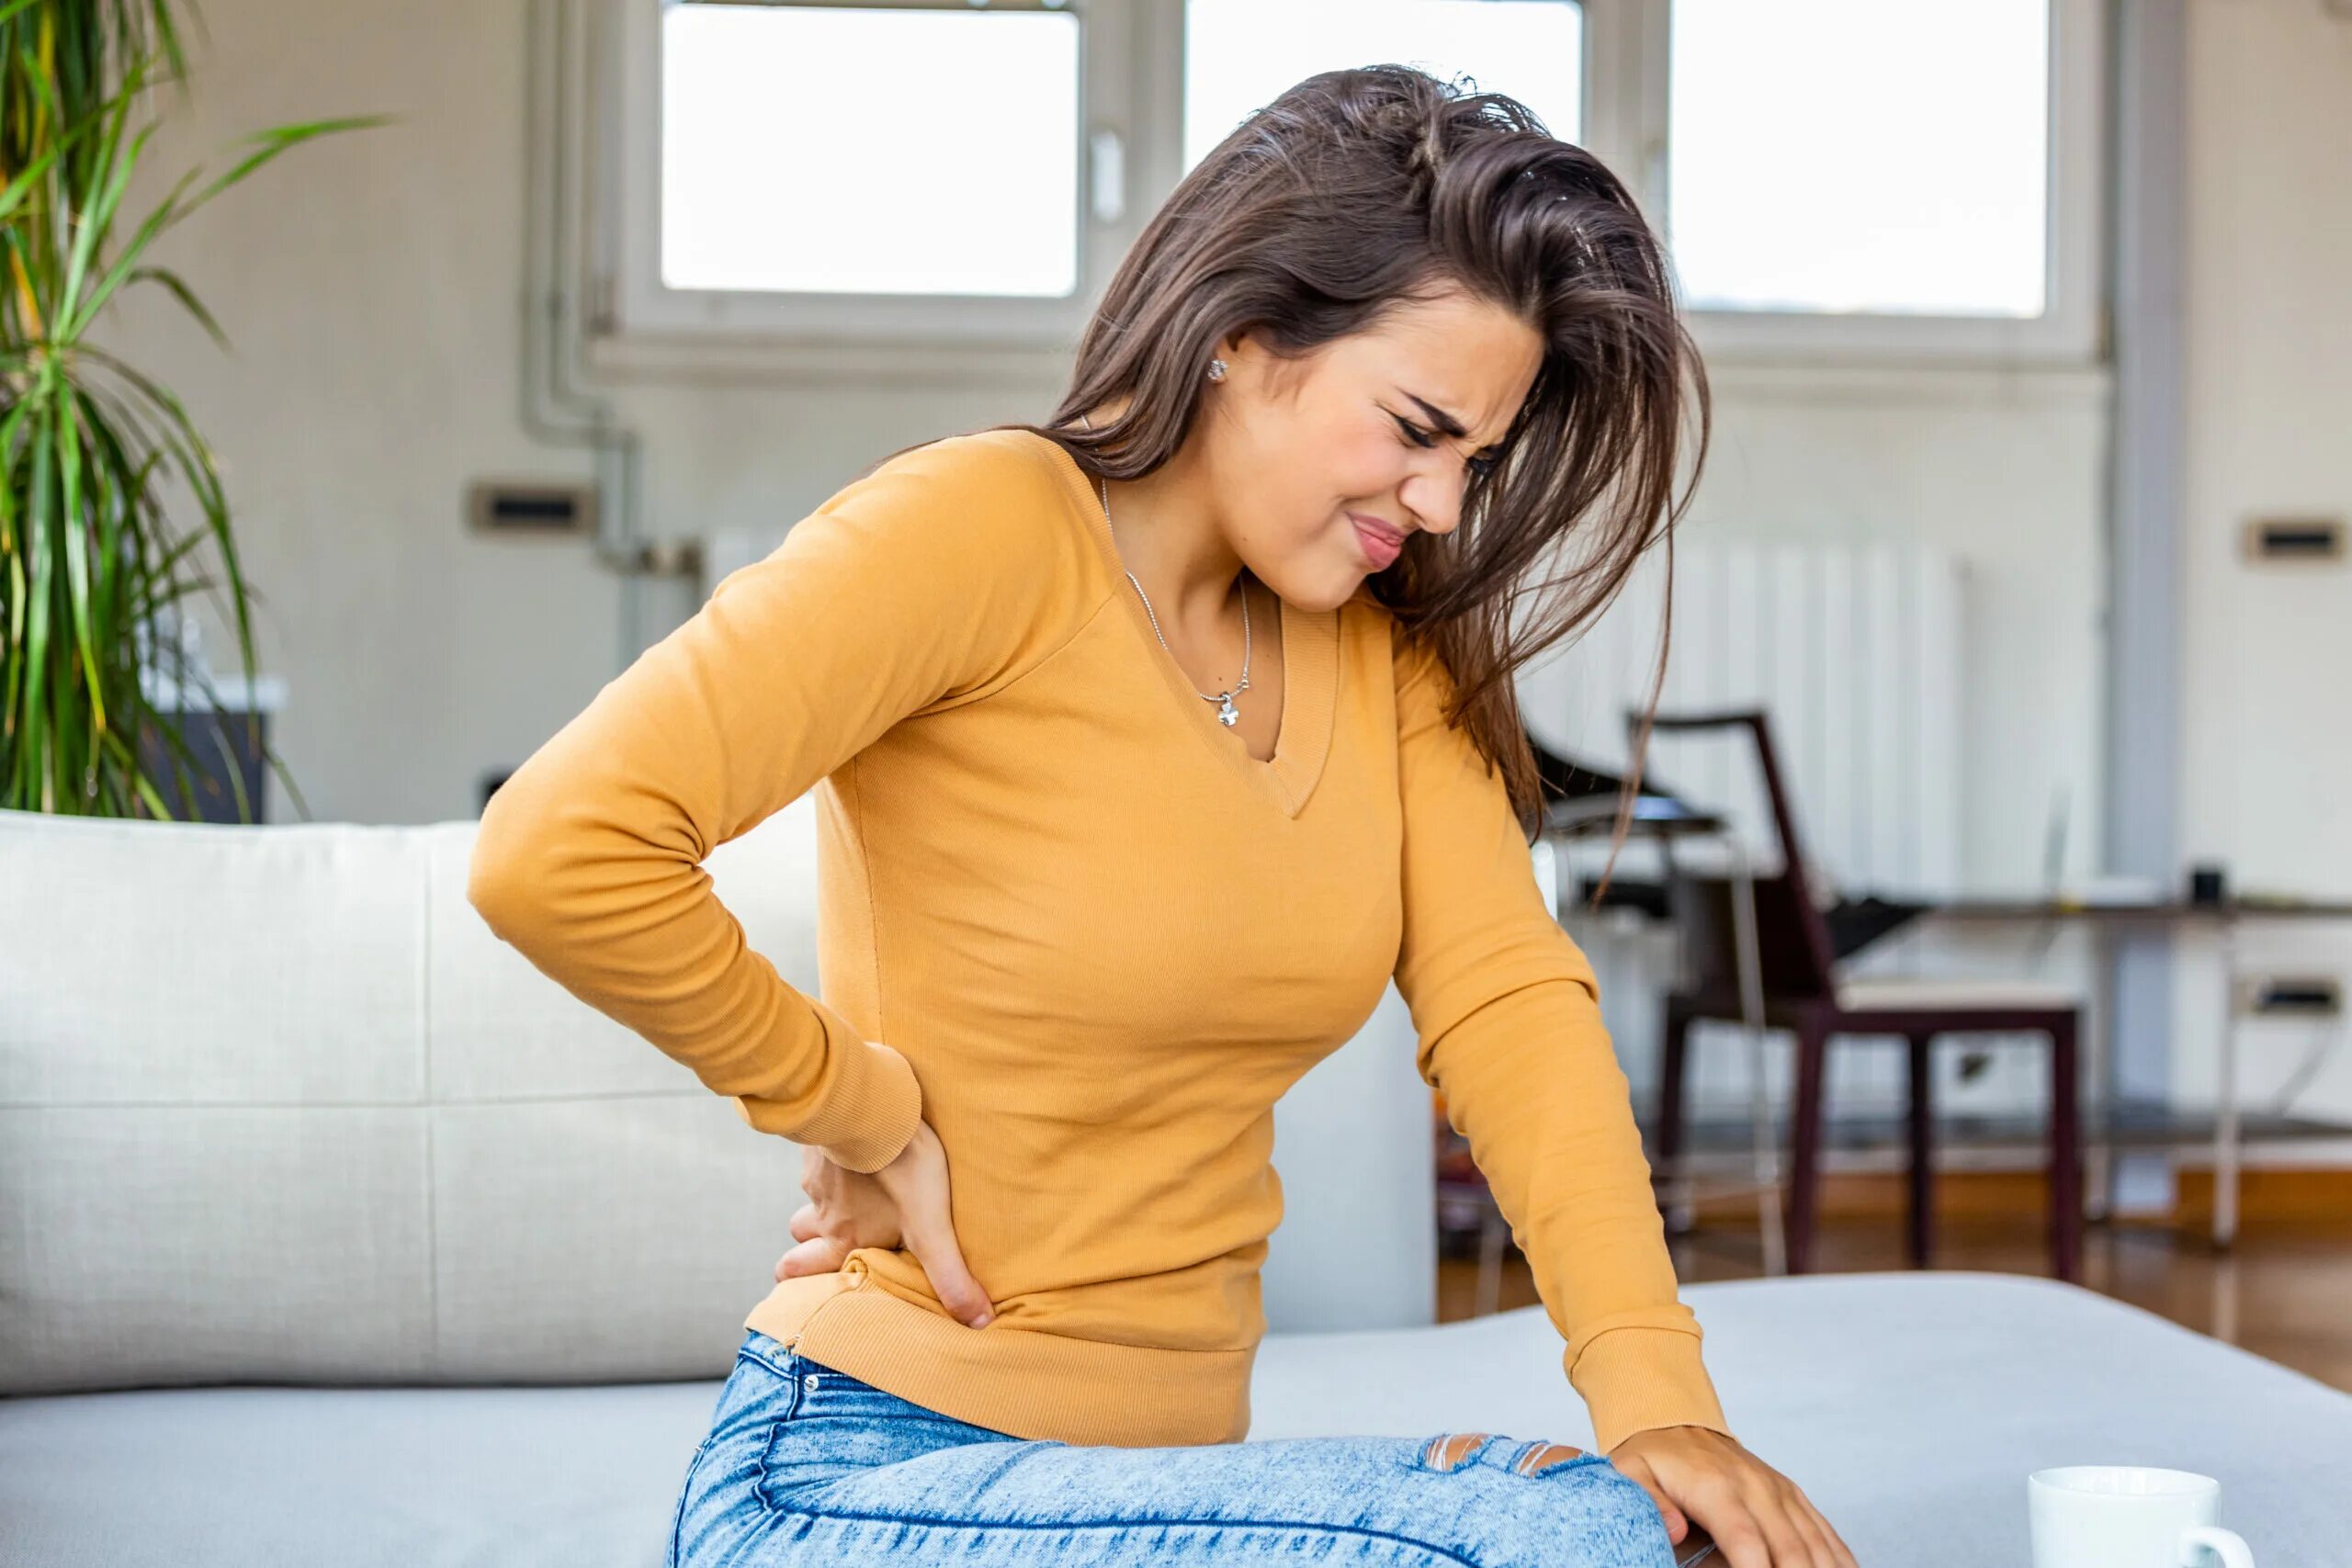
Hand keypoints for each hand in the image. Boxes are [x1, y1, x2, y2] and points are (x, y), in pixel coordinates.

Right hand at [774, 1118, 994, 1329]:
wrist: (872, 1109)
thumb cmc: (901, 1170)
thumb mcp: (932, 1228)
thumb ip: (950, 1276)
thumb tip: (980, 1323)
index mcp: (842, 1240)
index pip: (797, 1273)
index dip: (795, 1281)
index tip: (796, 1287)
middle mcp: (822, 1213)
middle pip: (798, 1236)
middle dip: (807, 1242)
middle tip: (821, 1242)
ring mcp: (817, 1175)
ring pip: (812, 1195)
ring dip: (827, 1197)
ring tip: (853, 1191)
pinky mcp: (821, 1141)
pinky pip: (821, 1156)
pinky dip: (834, 1157)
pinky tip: (857, 1148)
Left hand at [1607, 1425, 1858, 1567]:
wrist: (1677, 1421)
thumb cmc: (1653, 1459)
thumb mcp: (1631, 1473)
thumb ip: (1650, 1503)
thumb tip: (1673, 1531)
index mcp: (1716, 1487)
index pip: (1745, 1540)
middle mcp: (1757, 1488)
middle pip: (1790, 1550)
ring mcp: (1780, 1493)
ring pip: (1815, 1545)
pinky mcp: (1794, 1497)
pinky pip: (1826, 1534)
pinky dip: (1839, 1560)